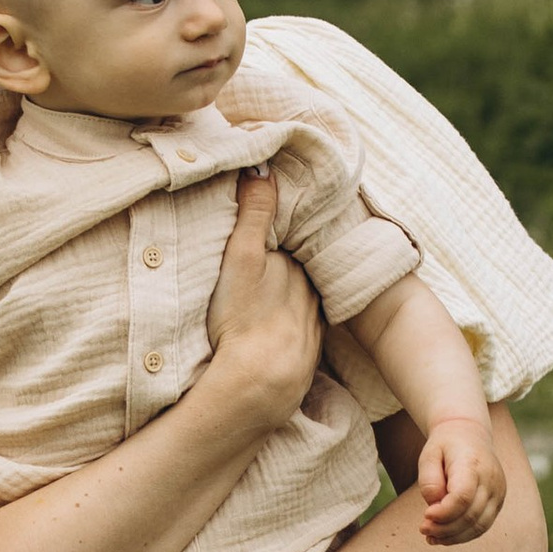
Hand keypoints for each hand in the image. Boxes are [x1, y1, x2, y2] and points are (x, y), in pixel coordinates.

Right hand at [194, 168, 321, 435]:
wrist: (258, 385)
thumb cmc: (242, 318)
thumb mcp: (242, 259)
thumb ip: (254, 214)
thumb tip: (262, 166)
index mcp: (294, 268)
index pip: (289, 242)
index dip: (277, 235)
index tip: (262, 233)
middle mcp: (309, 294)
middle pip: (298, 272)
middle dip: (286, 266)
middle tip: (263, 267)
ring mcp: (310, 328)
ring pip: (302, 303)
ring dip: (290, 300)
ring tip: (269, 299)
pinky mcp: (306, 359)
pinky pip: (300, 335)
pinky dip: (292, 330)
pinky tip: (278, 333)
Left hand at [416, 412, 506, 542]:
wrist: (470, 434)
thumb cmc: (445, 446)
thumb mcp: (428, 455)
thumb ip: (429, 480)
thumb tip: (434, 506)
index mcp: (472, 463)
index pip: (463, 497)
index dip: (443, 512)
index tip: (426, 515)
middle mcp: (491, 479)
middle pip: (470, 515)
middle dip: (444, 528)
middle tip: (423, 529)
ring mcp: (498, 491)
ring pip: (478, 526)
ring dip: (453, 537)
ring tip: (430, 537)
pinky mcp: (498, 501)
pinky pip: (482, 526)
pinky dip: (463, 536)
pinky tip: (444, 536)